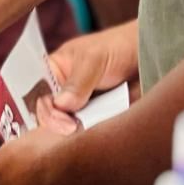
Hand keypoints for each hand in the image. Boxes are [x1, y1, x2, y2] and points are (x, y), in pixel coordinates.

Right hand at [33, 20, 139, 136]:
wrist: (148, 57)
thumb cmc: (117, 47)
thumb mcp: (93, 58)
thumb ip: (77, 81)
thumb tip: (61, 105)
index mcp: (53, 71)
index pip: (35, 93)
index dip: (40, 106)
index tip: (55, 115)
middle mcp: (61, 92)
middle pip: (46, 115)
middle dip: (55, 123)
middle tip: (71, 126)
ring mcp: (78, 109)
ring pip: (65, 128)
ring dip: (72, 132)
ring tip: (83, 129)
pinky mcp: (96, 121)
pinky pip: (86, 134)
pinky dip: (88, 137)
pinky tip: (91, 136)